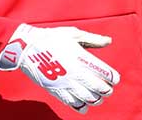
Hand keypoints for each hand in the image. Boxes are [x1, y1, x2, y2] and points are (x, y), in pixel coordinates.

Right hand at [0, 23, 119, 113]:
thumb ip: (93, 39)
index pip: (105, 73)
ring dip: (96, 99)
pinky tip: (85, 105)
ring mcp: (66, 83)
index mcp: (82, 58)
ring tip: (97, 97)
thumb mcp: (74, 34)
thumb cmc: (51, 38)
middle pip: (99, 88)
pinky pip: (73, 104)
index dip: (113, 78)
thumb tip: (108, 41)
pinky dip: (82, 107)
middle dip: (106, 90)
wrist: (27, 48)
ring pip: (88, 99)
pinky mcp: (56, 90)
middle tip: (107, 88)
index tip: (114, 78)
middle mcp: (76, 73)